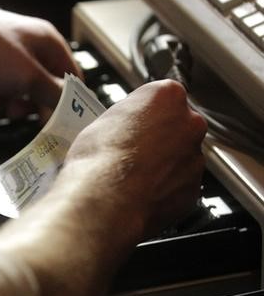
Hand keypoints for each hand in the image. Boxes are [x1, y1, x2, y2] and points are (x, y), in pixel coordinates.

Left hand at [0, 0, 80, 117]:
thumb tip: (76, 110)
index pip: (71, 76)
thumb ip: (55, 95)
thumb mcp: (28, 77)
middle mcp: (29, 46)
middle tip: (20, 116)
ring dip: (9, 104)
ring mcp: (4, 57)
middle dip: (32, 105)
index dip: (68, 102)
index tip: (60, 126)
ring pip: (18, 92)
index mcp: (47, 41)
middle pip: (44, 86)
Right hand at [61, 79, 207, 240]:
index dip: (143, 111)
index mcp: (167, 96)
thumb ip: (127, 117)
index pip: (161, 95)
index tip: (132, 121)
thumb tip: (126, 125)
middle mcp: (189, 124)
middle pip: (177, 125)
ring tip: (131, 174)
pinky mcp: (193, 190)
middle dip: (159, 136)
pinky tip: (139, 191)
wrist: (105, 200)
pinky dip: (164, 188)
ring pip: (180, 157)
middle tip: (131, 148)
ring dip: (162, 163)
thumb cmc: (100, 159)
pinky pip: (179, 185)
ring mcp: (194, 159)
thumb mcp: (101, 120)